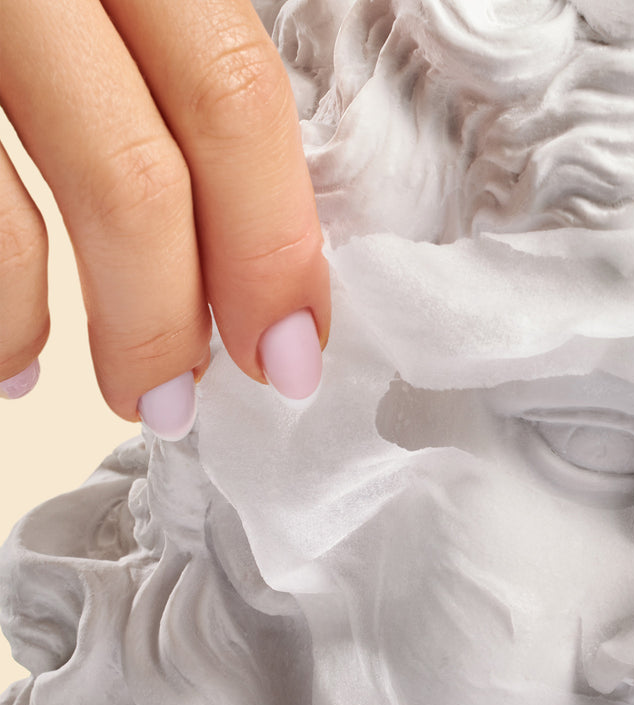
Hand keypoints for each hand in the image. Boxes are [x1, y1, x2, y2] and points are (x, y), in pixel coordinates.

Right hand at [0, 0, 329, 437]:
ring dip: (72, 333)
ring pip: (21, 222)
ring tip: (111, 386)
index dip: (275, 246)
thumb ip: (163, 65)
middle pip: (137, 174)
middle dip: (170, 319)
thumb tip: (244, 232)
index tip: (296, 347)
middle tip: (182, 400)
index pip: (233, 97)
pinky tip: (11, 355)